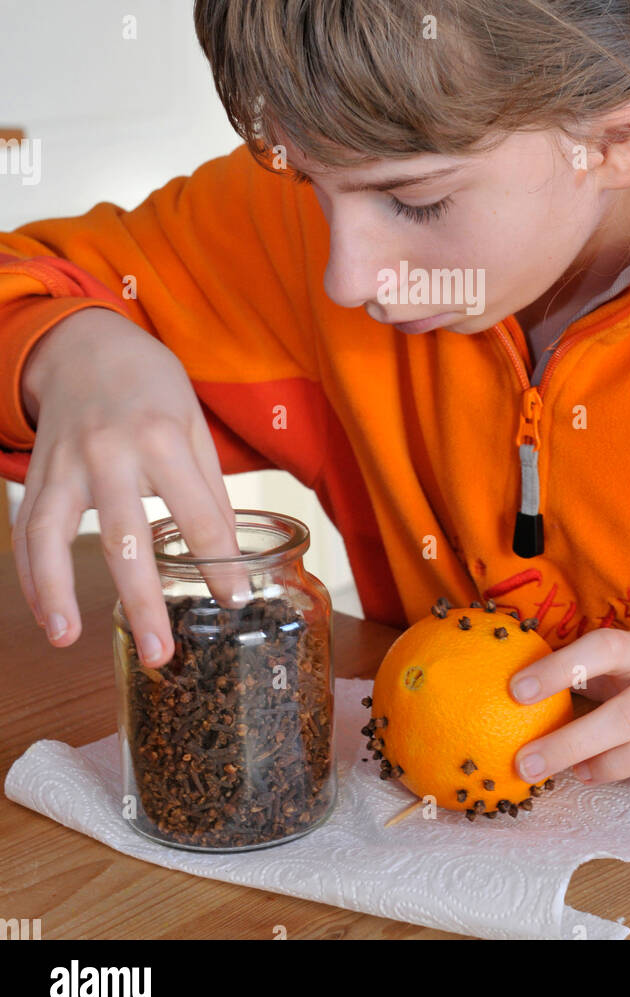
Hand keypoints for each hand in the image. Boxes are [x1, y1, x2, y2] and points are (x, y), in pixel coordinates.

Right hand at [14, 308, 243, 666]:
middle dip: (142, 599)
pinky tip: (46, 614)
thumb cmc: (150, 386)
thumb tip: (228, 556)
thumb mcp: (194, 423)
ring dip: (56, 591)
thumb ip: (208, 488)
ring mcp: (65, 463)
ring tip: (68, 639)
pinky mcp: (37, 473)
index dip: (219, 562)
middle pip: (125, 534)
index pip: (197, 512)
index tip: (236, 600)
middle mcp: (109, 451)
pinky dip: (32, 575)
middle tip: (158, 652)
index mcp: (162, 437)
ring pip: (53, 533)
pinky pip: (27, 529)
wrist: (86, 344)